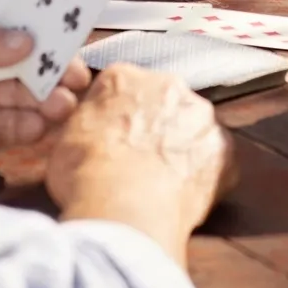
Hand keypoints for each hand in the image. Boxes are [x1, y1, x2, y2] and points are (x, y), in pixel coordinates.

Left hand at [0, 0, 90, 153]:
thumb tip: (28, 41)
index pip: (5, 17)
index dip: (37, 20)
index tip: (71, 25)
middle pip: (18, 60)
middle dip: (49, 66)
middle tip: (79, 75)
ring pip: (15, 95)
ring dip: (42, 98)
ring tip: (65, 103)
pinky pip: (0, 127)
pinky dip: (22, 126)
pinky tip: (41, 125)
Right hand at [46, 64, 235, 266]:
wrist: (124, 209)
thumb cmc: (87, 176)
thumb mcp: (63, 140)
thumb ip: (85, 123)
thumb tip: (91, 128)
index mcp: (123, 78)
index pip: (123, 88)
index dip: (119, 116)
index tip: (115, 138)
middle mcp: (167, 86)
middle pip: (163, 103)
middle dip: (156, 127)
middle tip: (140, 162)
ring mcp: (200, 117)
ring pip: (193, 129)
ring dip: (182, 149)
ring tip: (162, 183)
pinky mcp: (224, 150)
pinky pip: (217, 161)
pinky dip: (205, 176)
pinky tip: (185, 197)